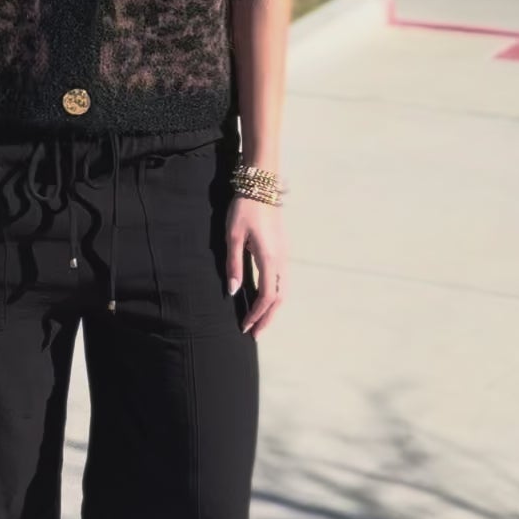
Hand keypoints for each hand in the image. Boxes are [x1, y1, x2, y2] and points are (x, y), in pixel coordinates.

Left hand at [226, 194, 286, 338]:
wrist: (261, 185)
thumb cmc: (244, 208)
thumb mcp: (233, 237)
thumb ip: (233, 265)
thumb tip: (234, 292)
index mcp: (269, 258)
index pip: (267, 296)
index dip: (256, 314)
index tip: (245, 326)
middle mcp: (281, 260)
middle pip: (279, 298)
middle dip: (268, 318)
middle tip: (255, 333)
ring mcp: (284, 254)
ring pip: (284, 289)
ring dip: (273, 308)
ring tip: (261, 320)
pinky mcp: (282, 250)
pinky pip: (283, 279)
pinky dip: (276, 295)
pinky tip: (265, 299)